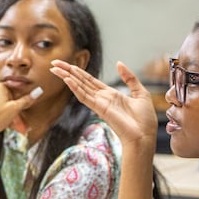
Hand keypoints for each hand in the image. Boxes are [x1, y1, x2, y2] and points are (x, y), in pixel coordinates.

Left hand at [0, 83, 41, 163]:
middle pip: (6, 98)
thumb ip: (26, 100)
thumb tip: (38, 91)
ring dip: (5, 114)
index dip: (19, 101)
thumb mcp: (14, 109)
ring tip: (8, 125)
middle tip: (16, 122)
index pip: (14, 90)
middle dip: (12, 110)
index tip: (21, 110)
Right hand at [51, 60, 156, 198]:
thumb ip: (129, 78)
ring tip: (55, 68)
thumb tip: (119, 63)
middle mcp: (101, 98)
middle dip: (67, 71)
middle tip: (54, 63)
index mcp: (110, 94)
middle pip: (80, 81)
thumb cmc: (144, 119)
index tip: (67, 64)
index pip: (90, 80)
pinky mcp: (99, 109)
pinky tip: (67, 79)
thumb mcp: (140, 92)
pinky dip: (75, 87)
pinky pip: (84, 96)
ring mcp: (99, 103)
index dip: (78, 71)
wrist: (144, 136)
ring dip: (66, 77)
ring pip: (79, 87)